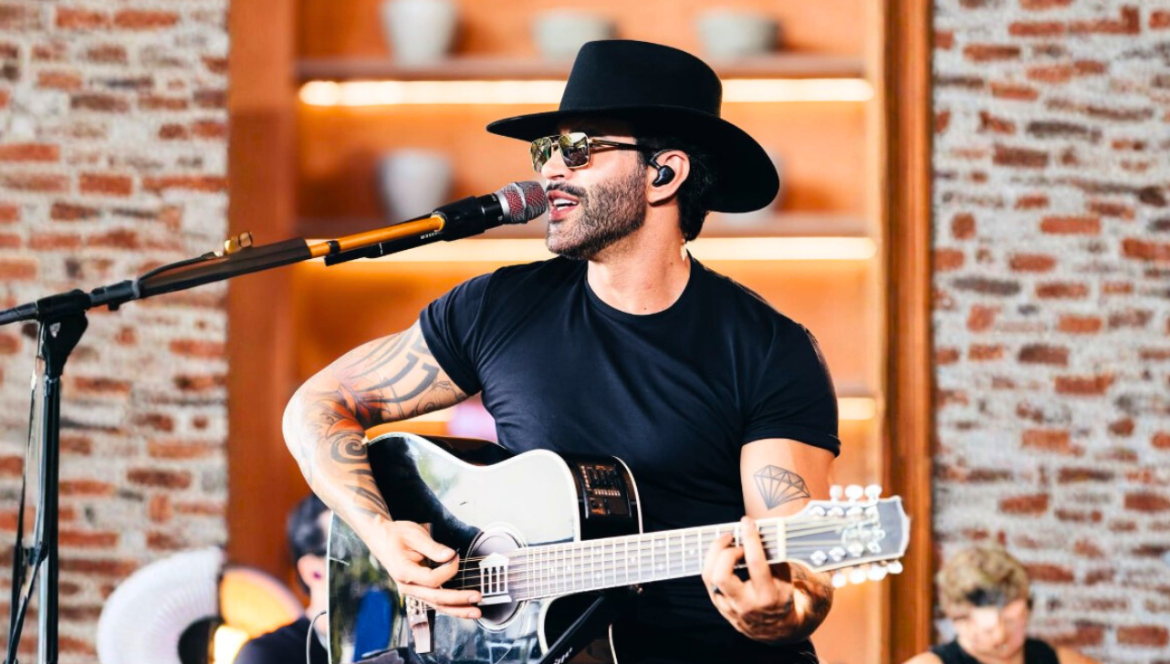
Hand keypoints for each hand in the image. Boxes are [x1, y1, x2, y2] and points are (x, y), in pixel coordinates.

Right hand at [366, 517, 481, 618]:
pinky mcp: (417, 589)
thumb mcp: (414, 535)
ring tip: (475, 612)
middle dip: (459, 600)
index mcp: (404, 571)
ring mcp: (411, 590)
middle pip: (436, 598)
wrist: (381, 538)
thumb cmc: (396, 535)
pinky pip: (434, 601)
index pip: (431, 579)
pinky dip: (450, 606)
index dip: (448, 570)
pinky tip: (463, 608)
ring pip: (436, 605)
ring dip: (457, 609)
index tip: (456, 557)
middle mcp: (407, 586)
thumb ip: (433, 547)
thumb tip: (450, 556)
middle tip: (477, 598)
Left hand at [701, 516, 796, 642]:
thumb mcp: (785, 577)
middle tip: (734, 539)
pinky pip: (708, 580)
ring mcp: (729, 607)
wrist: (776, 628)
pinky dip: (713, 563)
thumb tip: (757, 531)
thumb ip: (773, 555)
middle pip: (722, 574)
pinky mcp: (719, 606)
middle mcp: (745, 604)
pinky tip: (722, 554)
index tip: (747, 522)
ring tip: (726, 543)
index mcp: (767, 596)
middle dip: (725, 551)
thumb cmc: (782, 595)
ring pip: (709, 577)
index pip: (755, 563)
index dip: (750, 539)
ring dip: (714, 553)